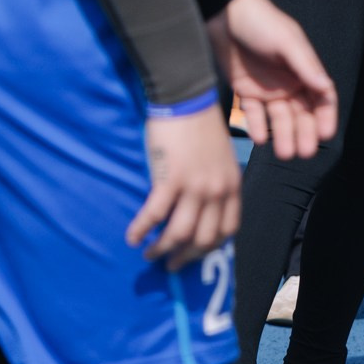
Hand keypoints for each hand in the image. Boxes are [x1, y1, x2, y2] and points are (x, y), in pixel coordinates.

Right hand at [128, 105, 240, 266]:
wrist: (186, 98)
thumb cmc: (200, 126)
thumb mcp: (220, 159)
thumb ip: (217, 183)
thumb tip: (202, 208)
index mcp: (231, 185)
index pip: (228, 230)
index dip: (211, 248)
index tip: (195, 254)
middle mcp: (217, 191)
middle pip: (204, 239)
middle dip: (186, 257)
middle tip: (171, 264)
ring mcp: (195, 187)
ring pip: (179, 233)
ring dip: (162, 250)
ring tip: (149, 254)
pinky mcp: (170, 179)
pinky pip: (155, 215)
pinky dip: (142, 230)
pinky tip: (132, 237)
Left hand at [209, 0, 338, 160]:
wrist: (223, 14)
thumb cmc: (260, 22)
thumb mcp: (287, 40)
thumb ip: (306, 64)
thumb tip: (326, 87)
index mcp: (304, 68)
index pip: (322, 98)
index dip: (326, 116)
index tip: (326, 135)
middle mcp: (289, 81)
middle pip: (302, 113)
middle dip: (305, 133)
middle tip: (304, 152)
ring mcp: (267, 87)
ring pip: (280, 118)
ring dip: (283, 135)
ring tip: (283, 153)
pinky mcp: (246, 90)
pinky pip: (254, 114)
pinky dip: (258, 126)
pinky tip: (260, 139)